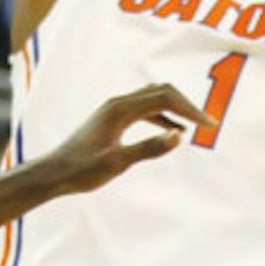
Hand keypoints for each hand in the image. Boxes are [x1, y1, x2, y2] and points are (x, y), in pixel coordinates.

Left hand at [46, 84, 214, 195]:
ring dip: (176, 109)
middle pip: (162, 92)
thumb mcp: (117, 163)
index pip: (165, 99)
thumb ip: (148, 149)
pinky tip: (174, 131)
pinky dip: (163, 116)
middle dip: (187, 105)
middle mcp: (118, 103)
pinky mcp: (113, 118)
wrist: (54, 172)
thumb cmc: (82, 170)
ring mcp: (115, 109)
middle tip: (209, 124)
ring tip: (197, 126)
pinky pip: (145, 110)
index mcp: (121, 110)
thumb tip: (179, 136)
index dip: (190, 110)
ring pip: (153, 99)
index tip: (210, 125)